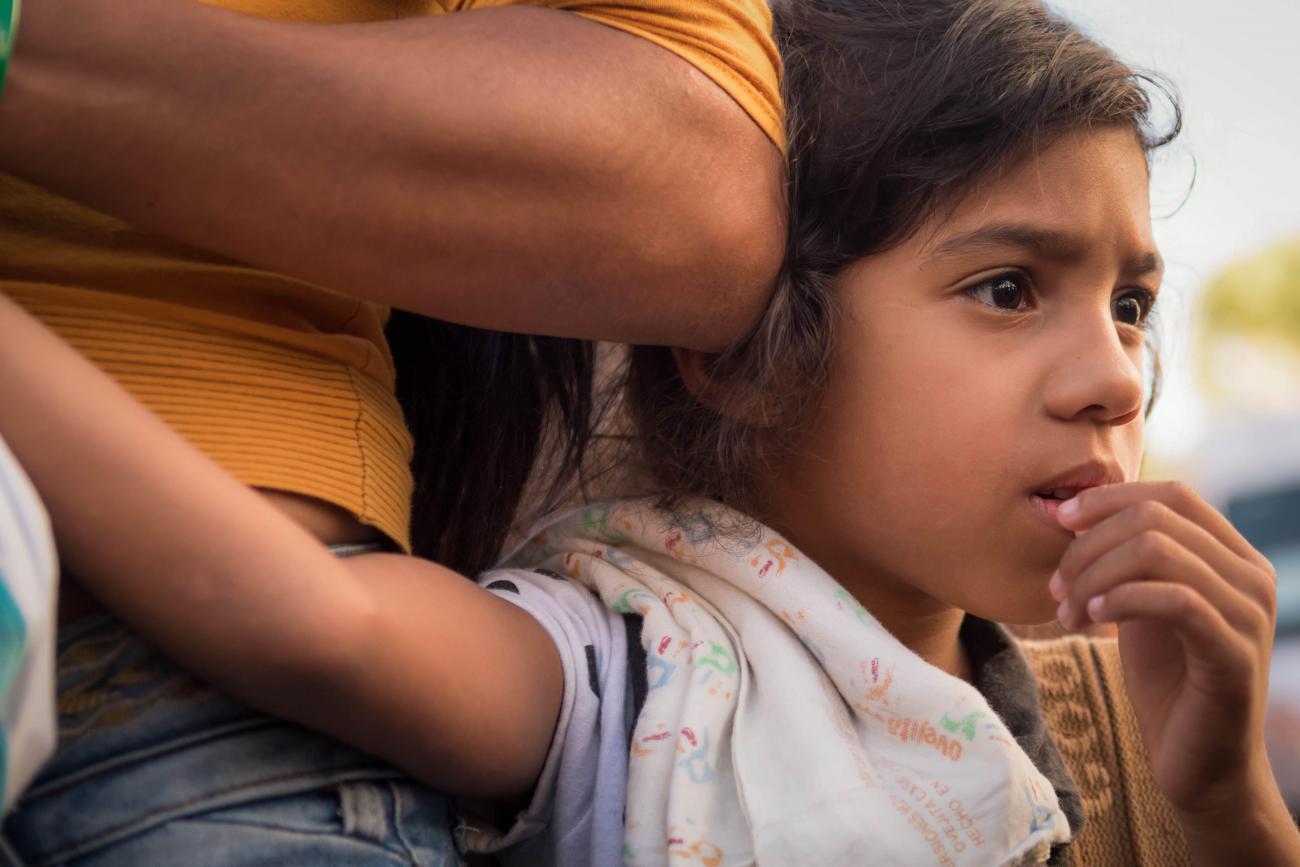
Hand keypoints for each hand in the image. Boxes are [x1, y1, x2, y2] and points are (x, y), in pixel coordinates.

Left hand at [1050, 481, 1280, 820]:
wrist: (1200, 763)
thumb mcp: (1142, 604)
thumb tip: (1076, 510)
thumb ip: (1129, 559)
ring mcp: (1249, 614)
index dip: (1109, 498)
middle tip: (1055, 586)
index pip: (1172, 494)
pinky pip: (1175, 600)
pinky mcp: (1234, 654)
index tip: (1060, 521)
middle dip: (1089, 545)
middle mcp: (1251, 576)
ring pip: (1156, 551)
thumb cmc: (1167, 680)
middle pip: (1156, 517)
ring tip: (1067, 612)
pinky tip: (1092, 621)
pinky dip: (1120, 600)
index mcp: (1233, 556)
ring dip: (1094, 576)